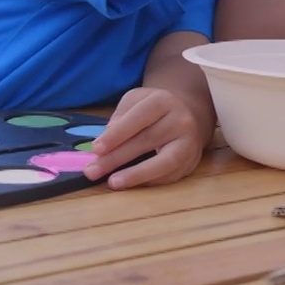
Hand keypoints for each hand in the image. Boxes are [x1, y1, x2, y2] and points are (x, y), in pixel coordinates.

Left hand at [83, 87, 211, 189]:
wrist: (188, 116)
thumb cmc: (154, 109)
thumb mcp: (135, 101)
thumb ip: (120, 116)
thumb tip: (107, 140)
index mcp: (163, 101)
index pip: (137, 118)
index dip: (116, 134)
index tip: (96, 149)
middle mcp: (180, 120)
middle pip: (146, 140)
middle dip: (117, 158)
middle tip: (93, 171)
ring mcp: (189, 143)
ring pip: (163, 161)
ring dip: (136, 175)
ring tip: (112, 183)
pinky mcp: (191, 162)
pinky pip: (169, 175)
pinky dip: (148, 181)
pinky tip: (130, 183)